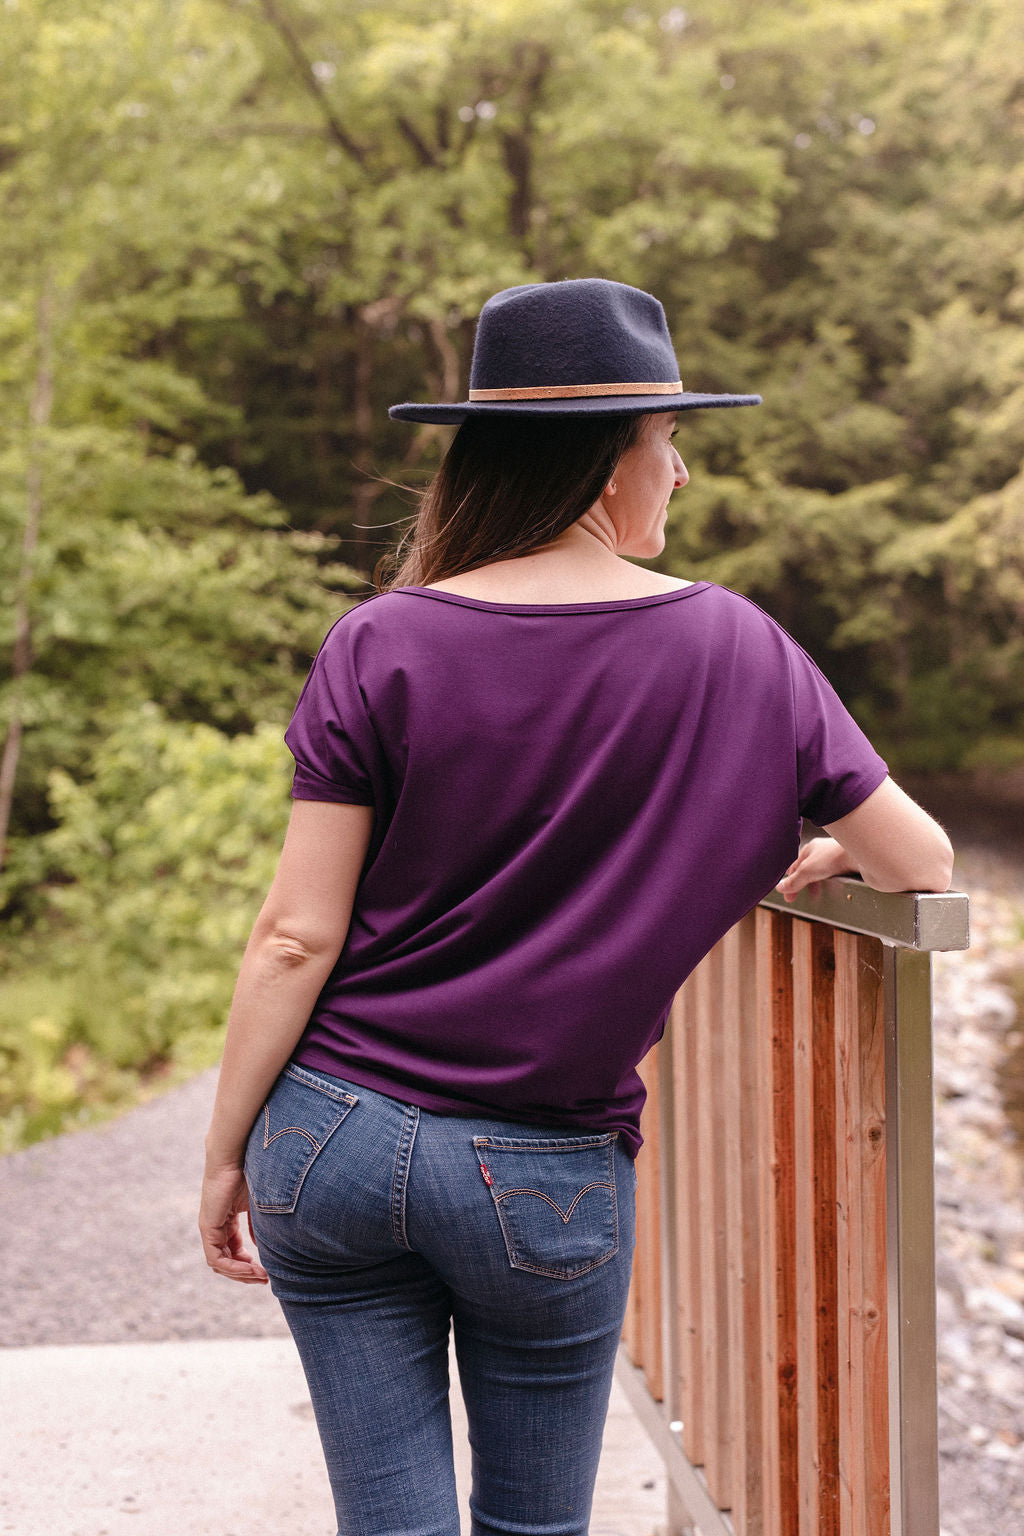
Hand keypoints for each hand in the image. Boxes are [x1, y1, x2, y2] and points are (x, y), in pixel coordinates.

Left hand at [199, 1163, 268, 1284]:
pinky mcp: (207, 1228)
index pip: (233, 1251)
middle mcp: (214, 1228)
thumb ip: (256, 1226)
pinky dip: (233, 1267)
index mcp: (225, 1221)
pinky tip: (251, 1268)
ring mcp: (209, 1229)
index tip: (267, 1271)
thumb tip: (260, 1245)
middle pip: (226, 1261)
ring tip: (261, 1276)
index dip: (249, 1264)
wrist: (235, 1155)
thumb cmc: (249, 1172)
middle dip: (246, 1273)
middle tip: (265, 1279)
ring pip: (220, 1263)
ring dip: (241, 1274)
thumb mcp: (257, 1205)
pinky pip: (216, 1258)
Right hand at [777, 836, 856, 901]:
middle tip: (801, 899)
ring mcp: (835, 858)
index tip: (788, 896)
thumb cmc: (834, 857)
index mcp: (809, 849)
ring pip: (822, 874)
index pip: (794, 867)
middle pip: (808, 871)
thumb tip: (780, 888)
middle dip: (804, 886)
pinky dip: (832, 886)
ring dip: (818, 886)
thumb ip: (794, 881)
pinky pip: (836, 877)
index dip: (790, 882)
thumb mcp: (807, 871)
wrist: (861, 855)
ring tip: (818, 898)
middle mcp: (822, 852)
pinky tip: (834, 892)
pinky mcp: (847, 865)